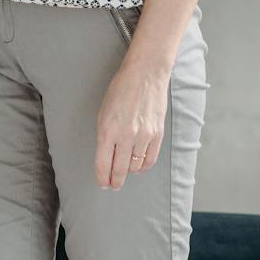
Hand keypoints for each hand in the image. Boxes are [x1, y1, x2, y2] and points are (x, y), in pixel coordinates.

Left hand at [94, 59, 168, 190]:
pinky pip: (150, 159)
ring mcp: (143, 136)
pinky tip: (138, 166)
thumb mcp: (103, 112)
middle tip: (113, 185)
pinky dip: (143, 166)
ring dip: (129, 171)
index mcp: (107, 130)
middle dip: (115, 181)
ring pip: (135, 166)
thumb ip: (104, 136)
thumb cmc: (121, 90)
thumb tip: (106, 158)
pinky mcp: (157, 135)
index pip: (103, 164)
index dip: (102, 177)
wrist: (145, 75)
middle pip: (120, 169)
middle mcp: (125, 136)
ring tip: (125, 169)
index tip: (103, 183)